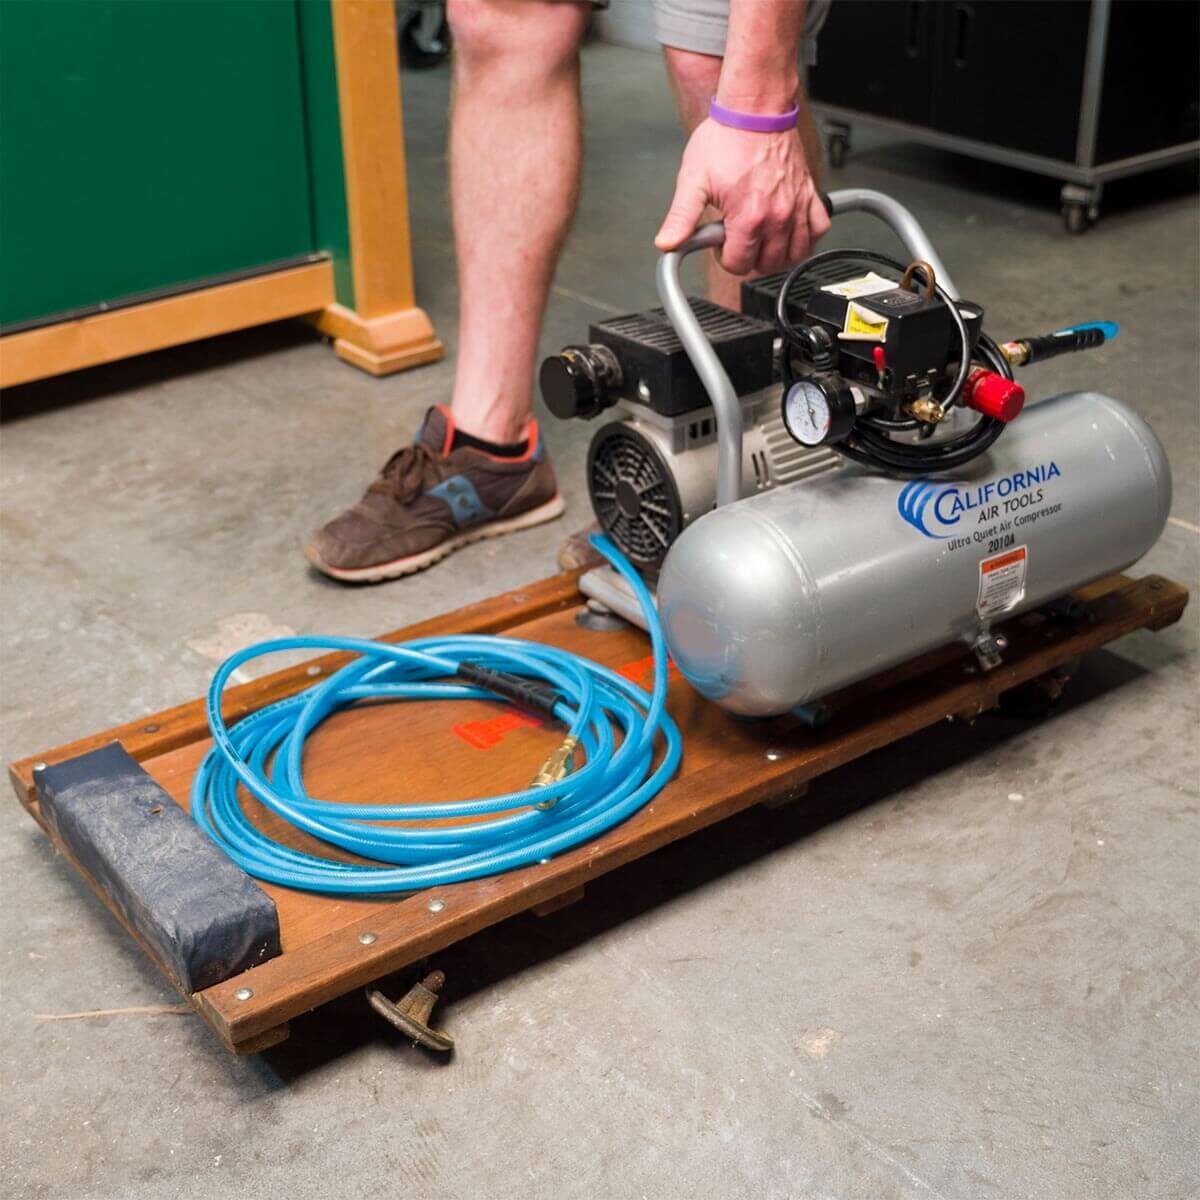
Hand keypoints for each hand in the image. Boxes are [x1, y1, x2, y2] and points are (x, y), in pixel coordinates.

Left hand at [654, 117, 829, 274]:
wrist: (755, 108)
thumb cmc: (727, 137)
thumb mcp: (693, 180)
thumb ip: (680, 218)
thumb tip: (667, 244)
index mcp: (749, 217)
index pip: (738, 264)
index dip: (724, 256)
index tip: (720, 239)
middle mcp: (778, 215)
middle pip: (766, 264)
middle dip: (749, 255)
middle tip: (737, 233)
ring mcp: (797, 206)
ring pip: (795, 254)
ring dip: (777, 253)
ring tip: (760, 236)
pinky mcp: (810, 193)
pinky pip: (818, 229)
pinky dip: (806, 236)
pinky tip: (789, 230)